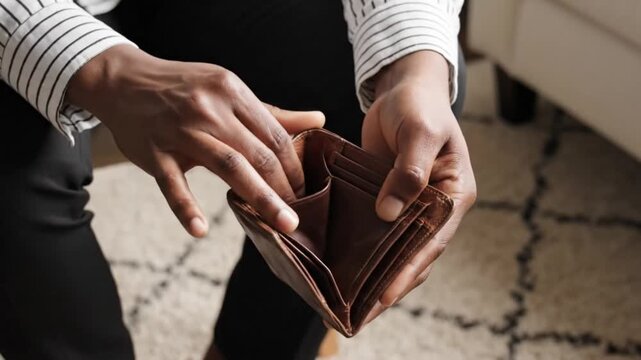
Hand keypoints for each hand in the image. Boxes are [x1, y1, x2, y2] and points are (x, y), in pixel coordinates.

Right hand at [67, 45, 324, 236]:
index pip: (275, 134)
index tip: (305, 190)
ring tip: (280, 225)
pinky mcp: (154, 152)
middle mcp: (210, 108)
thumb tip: (318, 120)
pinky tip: (200, 229)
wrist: (124, 81)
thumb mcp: (228, 91)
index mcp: (233, 92)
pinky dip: (186, 207)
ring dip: (259, 198)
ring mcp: (181, 130)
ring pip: (229, 166)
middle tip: (298, 217)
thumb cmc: (184, 89)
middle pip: (259, 153)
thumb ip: (273, 112)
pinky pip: (172, 183)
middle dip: (285, 188)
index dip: (295, 166)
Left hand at [361, 51, 475, 322]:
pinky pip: (378, 228)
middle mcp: (435, 205)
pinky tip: (344, 263)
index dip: (410, 270)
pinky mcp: (388, 197)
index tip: (384, 295)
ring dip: (378, 271)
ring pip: (396, 246)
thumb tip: (388, 213)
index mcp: (454, 194)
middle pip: (416, 253)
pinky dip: (366, 247)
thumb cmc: (419, 105)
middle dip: (393, 282)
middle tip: (363, 311)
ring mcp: (411, 204)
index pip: (433, 241)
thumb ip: (408, 171)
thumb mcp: (419, 132)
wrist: (403, 88)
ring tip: (353, 300)